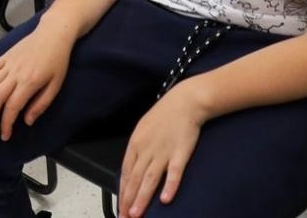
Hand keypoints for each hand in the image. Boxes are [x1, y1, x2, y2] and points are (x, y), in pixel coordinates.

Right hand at [0, 23, 73, 139]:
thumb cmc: (57, 60)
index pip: (12, 107)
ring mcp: (8, 63)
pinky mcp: (4, 56)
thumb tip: (27, 121)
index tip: (6, 135)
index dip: (6, 123)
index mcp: (30, 81)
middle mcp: (15, 73)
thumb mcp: (56, 85)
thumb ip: (41, 104)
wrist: (53, 34)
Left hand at [119, 84, 206, 217]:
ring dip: (142, 198)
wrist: (185, 101)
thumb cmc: (165, 115)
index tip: (121, 207)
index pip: (126, 173)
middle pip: (135, 179)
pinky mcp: (180, 153)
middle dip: (128, 200)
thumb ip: (138, 150)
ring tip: (136, 214)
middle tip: (126, 217)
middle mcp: (147, 149)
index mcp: (136, 143)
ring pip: (149, 179)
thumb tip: (132, 170)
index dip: (123, 192)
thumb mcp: (144, 129)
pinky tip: (165, 199)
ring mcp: (163, 152)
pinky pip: (174, 173)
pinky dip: (169, 186)